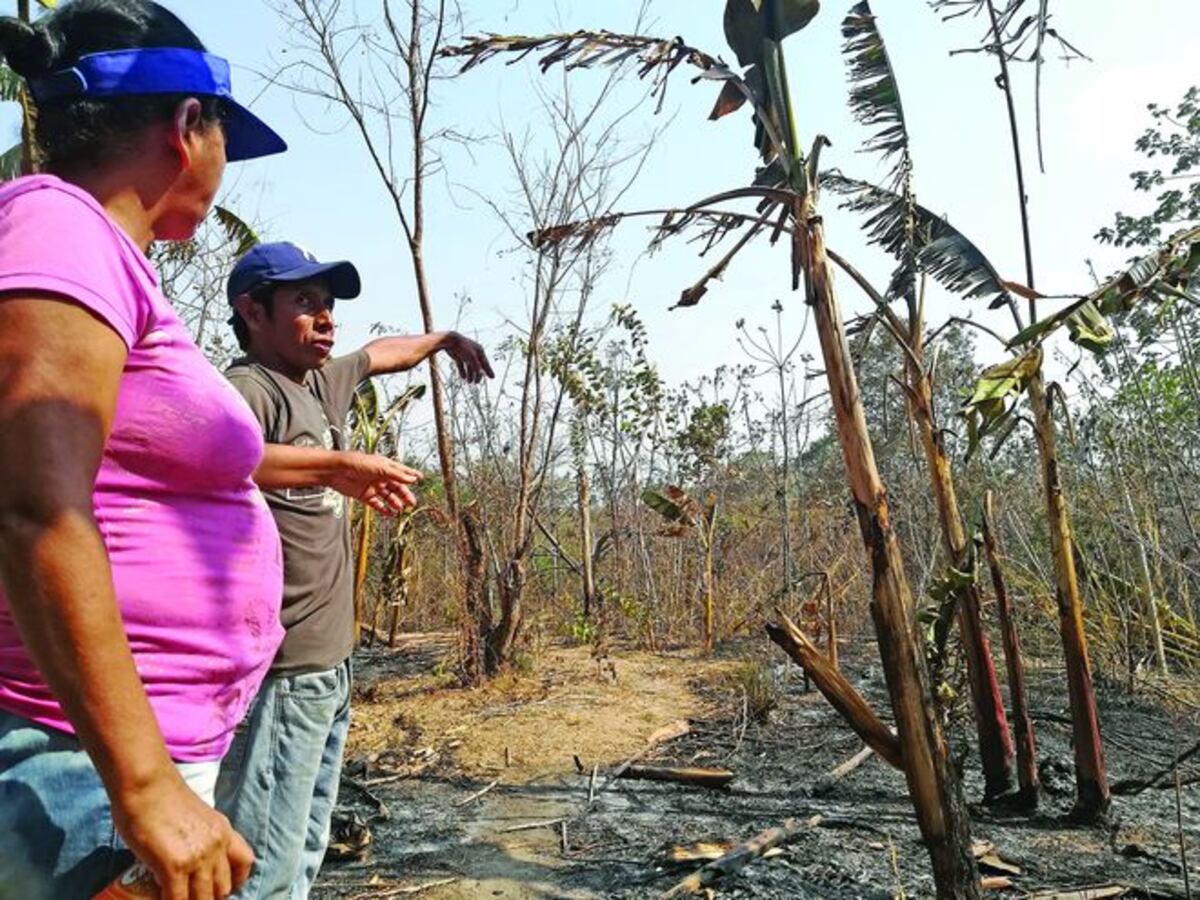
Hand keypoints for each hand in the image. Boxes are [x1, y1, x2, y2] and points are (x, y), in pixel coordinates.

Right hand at [113, 770, 253, 899]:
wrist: (146, 784)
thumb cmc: (162, 797)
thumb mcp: (197, 816)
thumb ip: (200, 837)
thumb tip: (190, 860)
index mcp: (223, 831)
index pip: (245, 863)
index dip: (235, 882)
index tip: (220, 891)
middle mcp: (217, 844)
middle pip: (223, 888)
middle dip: (208, 898)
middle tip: (193, 898)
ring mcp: (198, 856)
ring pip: (203, 898)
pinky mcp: (174, 865)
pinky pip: (177, 899)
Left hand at [327, 451, 421, 515]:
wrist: (337, 470)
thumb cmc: (357, 463)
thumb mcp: (381, 468)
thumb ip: (397, 475)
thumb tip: (413, 479)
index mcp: (385, 466)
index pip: (401, 471)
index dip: (411, 475)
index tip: (421, 478)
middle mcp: (380, 476)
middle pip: (396, 487)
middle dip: (405, 494)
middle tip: (412, 503)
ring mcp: (373, 486)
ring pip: (388, 496)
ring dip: (395, 503)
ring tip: (401, 509)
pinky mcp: (364, 495)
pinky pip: (377, 504)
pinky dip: (384, 509)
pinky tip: (390, 513)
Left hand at [442, 332, 494, 383]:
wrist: (450, 340)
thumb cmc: (463, 347)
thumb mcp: (471, 357)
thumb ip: (476, 365)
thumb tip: (480, 374)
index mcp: (479, 351)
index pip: (485, 363)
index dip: (489, 370)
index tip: (492, 377)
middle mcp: (473, 352)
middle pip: (478, 366)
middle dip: (478, 375)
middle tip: (477, 383)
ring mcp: (465, 354)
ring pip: (469, 367)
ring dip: (470, 375)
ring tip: (469, 382)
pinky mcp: (458, 356)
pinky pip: (461, 366)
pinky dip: (462, 372)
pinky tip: (463, 378)